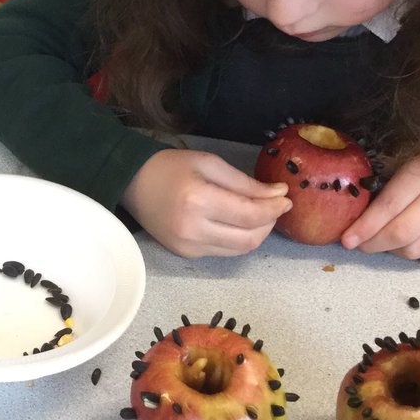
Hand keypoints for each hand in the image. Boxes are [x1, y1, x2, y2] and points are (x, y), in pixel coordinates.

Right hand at [121, 150, 292, 257]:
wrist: (132, 183)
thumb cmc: (171, 167)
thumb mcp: (209, 163)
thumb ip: (245, 182)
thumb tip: (279, 195)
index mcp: (198, 201)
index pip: (250, 215)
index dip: (274, 208)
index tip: (286, 198)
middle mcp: (193, 230)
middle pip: (250, 238)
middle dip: (269, 222)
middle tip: (274, 205)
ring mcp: (188, 247)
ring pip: (240, 249)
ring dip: (256, 233)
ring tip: (257, 214)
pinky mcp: (185, 255)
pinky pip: (223, 251)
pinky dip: (237, 238)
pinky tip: (234, 222)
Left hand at [340, 148, 419, 264]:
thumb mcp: (408, 163)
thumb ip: (385, 185)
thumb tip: (352, 213)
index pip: (388, 207)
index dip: (364, 227)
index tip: (346, 240)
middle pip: (401, 234)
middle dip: (373, 244)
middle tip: (360, 245)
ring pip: (416, 250)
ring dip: (394, 252)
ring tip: (385, 242)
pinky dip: (418, 257)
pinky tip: (411, 246)